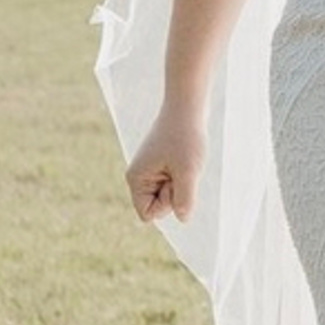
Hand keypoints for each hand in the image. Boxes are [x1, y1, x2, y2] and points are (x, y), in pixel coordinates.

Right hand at [127, 104, 204, 221]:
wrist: (187, 106)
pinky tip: (186, 158)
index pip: (147, 214)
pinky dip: (184, 174)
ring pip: (169, 193)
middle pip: (159, 205)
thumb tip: (183, 218)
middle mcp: (139, 176)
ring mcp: (150, 169)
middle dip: (175, 192)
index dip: (166, 205)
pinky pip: (174, 182)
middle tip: (182, 167)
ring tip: (185, 161)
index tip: (175, 182)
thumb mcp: (189, 171)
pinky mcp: (161, 163)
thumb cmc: (187, 137)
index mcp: (136, 179)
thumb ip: (184, 198)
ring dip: (182, 182)